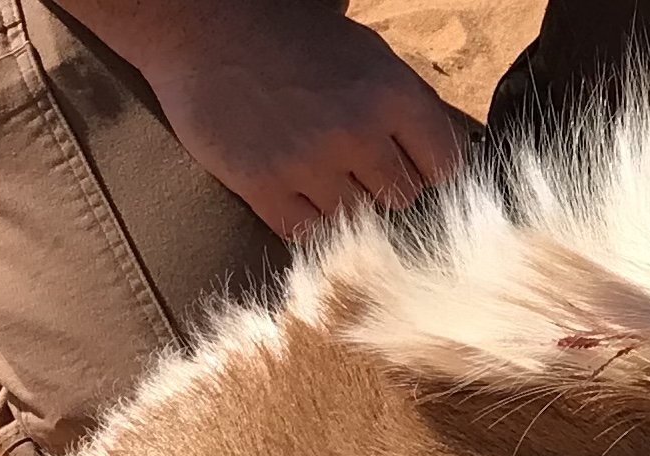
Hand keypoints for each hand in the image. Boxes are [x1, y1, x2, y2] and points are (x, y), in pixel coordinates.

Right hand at [120, 9, 468, 236]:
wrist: (204, 27)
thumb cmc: (291, 38)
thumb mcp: (367, 55)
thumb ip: (407, 108)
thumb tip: (443, 163)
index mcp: (392, 93)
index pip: (446, 167)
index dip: (427, 168)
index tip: (407, 163)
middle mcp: (357, 131)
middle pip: (402, 198)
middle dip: (382, 185)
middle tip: (352, 162)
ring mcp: (309, 163)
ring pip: (357, 220)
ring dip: (342, 204)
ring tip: (315, 167)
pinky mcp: (264, 186)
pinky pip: (308, 234)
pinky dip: (304, 218)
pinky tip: (290, 185)